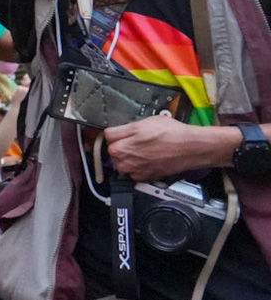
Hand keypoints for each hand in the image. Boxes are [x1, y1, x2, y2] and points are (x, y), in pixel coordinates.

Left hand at [104, 117, 236, 182]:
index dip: (116, 133)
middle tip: (135, 143)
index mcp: (123, 141)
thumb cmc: (172, 133)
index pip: (108, 136)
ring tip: (142, 153)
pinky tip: (149, 161)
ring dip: (128, 160)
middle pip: (113, 152)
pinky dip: (139, 169)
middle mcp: (126, 157)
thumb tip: (119, 131)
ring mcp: (135, 168)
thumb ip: (128, 128)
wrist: (191, 148)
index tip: (121, 134)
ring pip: (122, 164)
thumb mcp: (146, 122)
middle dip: (121, 147)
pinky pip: (134, 174)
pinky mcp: (145, 177)